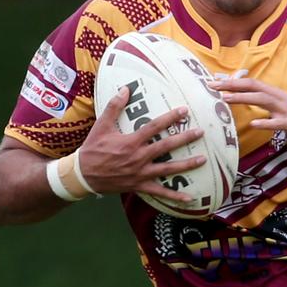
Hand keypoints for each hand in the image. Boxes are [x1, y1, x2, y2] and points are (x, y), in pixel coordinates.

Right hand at [79, 86, 205, 200]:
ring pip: (168, 169)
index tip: (184, 111)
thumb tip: (125, 88)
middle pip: (166, 146)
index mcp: (131, 141)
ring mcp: (140, 173)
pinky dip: (175, 196)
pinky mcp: (139, 186)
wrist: (84, 175)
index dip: (170, 118)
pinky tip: (190, 198)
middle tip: (201, 132)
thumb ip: (114, 106)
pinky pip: (160, 192)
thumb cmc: (93, 149)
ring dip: (186, 165)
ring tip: (203, 160)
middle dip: (184, 138)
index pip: (154, 127)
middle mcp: (139, 157)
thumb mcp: (102, 125)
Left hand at [209, 76, 286, 148]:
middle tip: (213, 86)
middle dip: (232, 86)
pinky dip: (265, 123)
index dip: (232, 82)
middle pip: (253, 87)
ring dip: (243, 99)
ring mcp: (286, 109)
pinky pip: (277, 123)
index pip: (250, 83)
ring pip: (262, 100)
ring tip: (226, 99)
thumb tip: (244, 96)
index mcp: (274, 93)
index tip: (214, 83)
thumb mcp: (278, 107)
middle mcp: (279, 97)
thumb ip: (263, 101)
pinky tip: (253, 124)